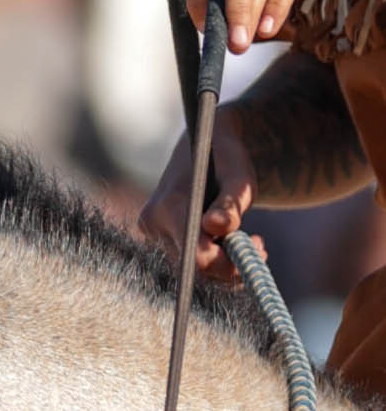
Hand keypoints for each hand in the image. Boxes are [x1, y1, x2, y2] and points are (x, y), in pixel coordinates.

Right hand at [137, 108, 256, 281]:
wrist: (204, 143)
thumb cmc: (226, 159)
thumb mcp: (238, 178)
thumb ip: (230, 204)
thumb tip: (218, 227)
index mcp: (170, 207)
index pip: (196, 257)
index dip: (227, 265)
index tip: (256, 255)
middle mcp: (153, 223)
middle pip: (192, 267)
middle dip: (228, 264)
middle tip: (259, 246)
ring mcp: (152, 231)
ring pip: (190, 267)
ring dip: (222, 262)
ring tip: (249, 240)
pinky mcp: (156, 235)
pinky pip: (187, 258)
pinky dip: (212, 256)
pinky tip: (228, 239)